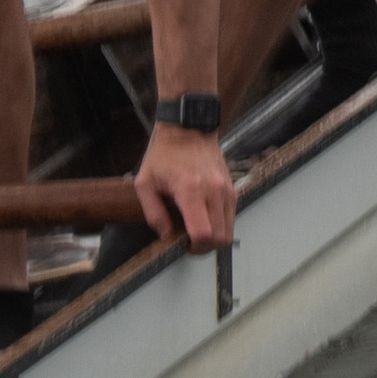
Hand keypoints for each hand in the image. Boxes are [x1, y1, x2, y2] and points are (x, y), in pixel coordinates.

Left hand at [137, 121, 233, 252]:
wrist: (187, 129)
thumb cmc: (164, 154)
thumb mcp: (145, 183)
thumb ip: (153, 213)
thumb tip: (166, 236)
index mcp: (190, 190)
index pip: (204, 234)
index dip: (194, 248)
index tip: (182, 245)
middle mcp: (213, 191)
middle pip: (220, 238)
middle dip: (204, 248)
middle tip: (188, 243)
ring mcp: (226, 190)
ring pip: (229, 231)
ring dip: (214, 238)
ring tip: (195, 231)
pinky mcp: (231, 188)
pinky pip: (231, 217)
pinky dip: (220, 225)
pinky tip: (203, 218)